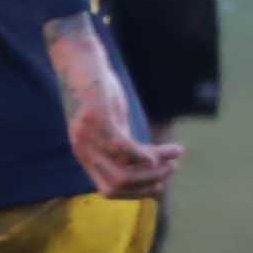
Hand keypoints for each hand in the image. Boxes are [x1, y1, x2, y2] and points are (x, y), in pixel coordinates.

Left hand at [47, 18, 180, 199]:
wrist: (77, 59)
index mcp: (86, 155)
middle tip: (172, 168)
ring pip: (123, 170)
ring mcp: (87, 135)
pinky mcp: (95, 117)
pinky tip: (165, 150)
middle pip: (117, 186)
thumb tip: (148, 164)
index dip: (137, 193)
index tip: (160, 184)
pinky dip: (146, 154)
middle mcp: (82, 149)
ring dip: (154, 168)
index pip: (109, 191)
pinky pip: (122, 147)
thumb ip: (122, 146)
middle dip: (149, 183)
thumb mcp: (110, 124)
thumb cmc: (98, 93)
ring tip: (175, 155)